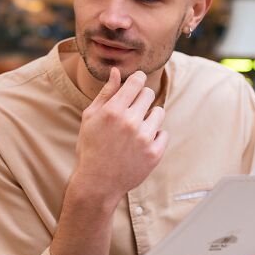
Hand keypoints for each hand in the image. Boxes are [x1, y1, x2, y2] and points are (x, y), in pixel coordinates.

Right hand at [71, 67, 168, 204]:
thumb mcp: (90, 118)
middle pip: (149, 94)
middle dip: (141, 99)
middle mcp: (130, 122)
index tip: (136, 85)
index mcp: (113, 110)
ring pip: (159, 112)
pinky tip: (141, 144)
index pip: (137, 81)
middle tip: (132, 112)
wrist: (97, 183)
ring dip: (150, 117)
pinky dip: (155, 136)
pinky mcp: (154, 153)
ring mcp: (144, 138)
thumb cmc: (90, 147)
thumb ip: (106, 93)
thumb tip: (116, 71)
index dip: (138, 80)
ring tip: (136, 129)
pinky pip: (164, 133)